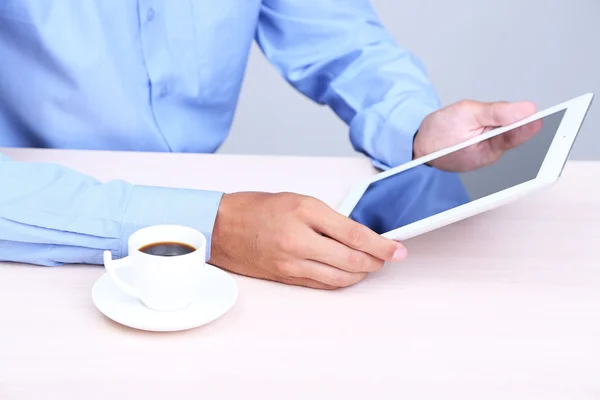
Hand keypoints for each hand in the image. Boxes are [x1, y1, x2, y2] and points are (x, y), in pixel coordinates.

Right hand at [208, 192, 406, 288]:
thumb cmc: (256, 208)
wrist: (221, 227)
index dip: (382, 245)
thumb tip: (358, 235)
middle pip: (352, 260)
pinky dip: (341, 280)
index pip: (355, 235)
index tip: (398, 249)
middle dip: (376, 261)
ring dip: (361, 273)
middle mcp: (299, 240)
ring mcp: (292, 263)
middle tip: (387, 257)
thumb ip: (329, 218)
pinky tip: (348, 273)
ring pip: (340, 277)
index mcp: (305, 212)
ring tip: (369, 264)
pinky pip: (323, 284)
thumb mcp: (298, 200)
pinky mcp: (287, 278)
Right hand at [413, 100, 541, 171]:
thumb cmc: (438, 132)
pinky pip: (493, 138)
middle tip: (496, 113)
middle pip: (512, 134)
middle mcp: (491, 157)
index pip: (518, 136)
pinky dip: (490, 128)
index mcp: (488, 151)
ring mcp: (485, 157)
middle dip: (509, 120)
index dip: (529, 123)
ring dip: (498, 123)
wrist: (419, 145)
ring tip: (480, 120)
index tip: (539, 114)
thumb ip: (498, 112)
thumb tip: (527, 110)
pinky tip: (479, 126)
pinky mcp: (481, 154)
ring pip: (503, 135)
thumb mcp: (467, 113)